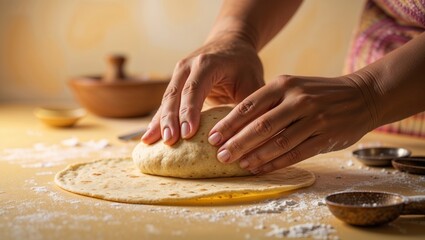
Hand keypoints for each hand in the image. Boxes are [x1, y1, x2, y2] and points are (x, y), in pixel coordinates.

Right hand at [142, 35, 264, 144]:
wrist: (230, 43)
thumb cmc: (244, 65)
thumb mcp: (253, 82)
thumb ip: (249, 106)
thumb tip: (248, 135)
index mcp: (208, 64)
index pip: (195, 89)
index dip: (190, 111)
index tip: (187, 133)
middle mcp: (188, 66)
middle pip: (175, 94)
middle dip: (170, 119)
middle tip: (169, 142)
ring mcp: (178, 74)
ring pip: (166, 100)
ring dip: (159, 122)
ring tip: (150, 142)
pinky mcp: (176, 83)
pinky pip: (165, 103)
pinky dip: (158, 120)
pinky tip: (150, 137)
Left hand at [208, 74, 375, 173]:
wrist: (362, 95)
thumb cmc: (319, 93)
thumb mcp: (293, 86)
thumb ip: (269, 102)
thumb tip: (236, 125)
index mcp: (284, 84)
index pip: (249, 105)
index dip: (229, 123)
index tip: (213, 137)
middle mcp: (297, 100)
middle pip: (260, 126)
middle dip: (237, 143)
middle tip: (220, 155)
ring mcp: (313, 119)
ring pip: (277, 142)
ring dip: (255, 156)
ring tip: (238, 164)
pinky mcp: (325, 137)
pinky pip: (295, 154)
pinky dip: (275, 163)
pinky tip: (260, 169)